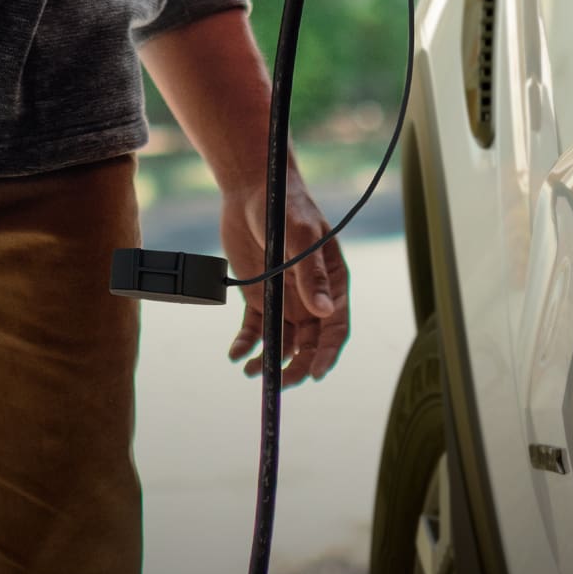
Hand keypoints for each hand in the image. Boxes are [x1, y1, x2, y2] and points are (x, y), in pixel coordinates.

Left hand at [222, 170, 350, 385]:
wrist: (251, 191)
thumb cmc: (285, 206)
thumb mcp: (299, 235)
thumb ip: (310, 272)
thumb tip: (325, 312)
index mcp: (332, 282)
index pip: (336, 326)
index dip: (328, 353)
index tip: (315, 374)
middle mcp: (311, 297)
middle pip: (310, 343)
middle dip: (297, 366)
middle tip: (279, 382)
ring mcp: (285, 299)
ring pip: (283, 342)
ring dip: (270, 361)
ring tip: (251, 372)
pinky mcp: (259, 297)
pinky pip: (255, 329)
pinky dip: (247, 344)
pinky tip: (235, 354)